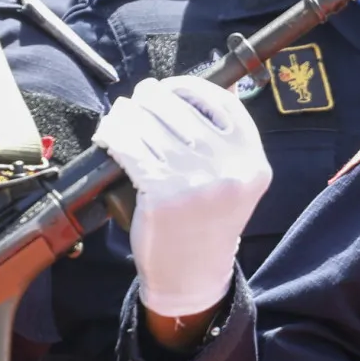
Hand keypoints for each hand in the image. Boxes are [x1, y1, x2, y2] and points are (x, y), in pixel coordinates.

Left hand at [93, 75, 271, 318]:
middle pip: (179, 110)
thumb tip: (187, 91)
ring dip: (127, 114)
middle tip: (136, 100)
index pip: (221, 101)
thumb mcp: (233, 178)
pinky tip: (108, 134)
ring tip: (119, 115)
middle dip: (150, 98)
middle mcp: (229, 166)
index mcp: (251, 158)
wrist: (193, 273)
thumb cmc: (207, 221)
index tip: (168, 88)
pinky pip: (130, 148)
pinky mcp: (163, 194)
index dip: (188, 87)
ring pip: (149, 125)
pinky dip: (114, 135)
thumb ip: (220, 139)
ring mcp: (197, 180)